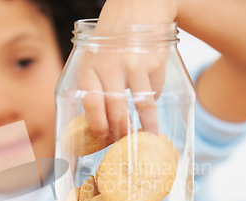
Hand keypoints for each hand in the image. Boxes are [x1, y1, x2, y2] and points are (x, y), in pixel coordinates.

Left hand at [78, 0, 176, 139]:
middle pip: (116, 111)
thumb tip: (101, 118)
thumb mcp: (92, 54)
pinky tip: (151, 97)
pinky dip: (153, 98)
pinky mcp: (155, 63)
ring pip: (141, 106)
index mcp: (89, 65)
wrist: (140, 5)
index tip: (103, 136)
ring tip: (149, 137)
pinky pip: (155, 91)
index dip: (98, 125)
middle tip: (125, 143)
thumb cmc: (112, 33)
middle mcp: (110, 67)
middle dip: (121, 132)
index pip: (91, 104)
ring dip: (147, 125)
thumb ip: (94, 80)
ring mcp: (134, 65)